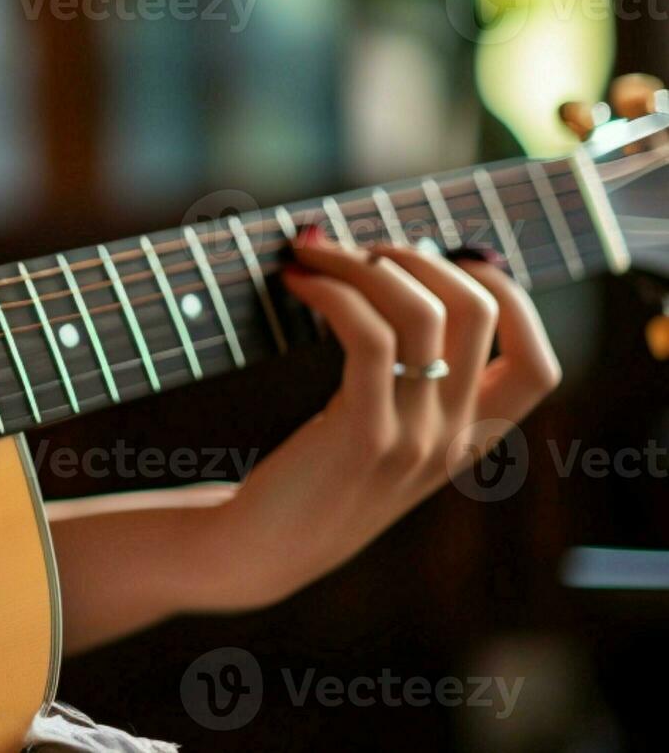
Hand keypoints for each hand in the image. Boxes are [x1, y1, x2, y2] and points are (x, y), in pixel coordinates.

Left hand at [190, 228, 560, 608]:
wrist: (259, 550)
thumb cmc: (308, 479)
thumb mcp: (379, 437)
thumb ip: (404, 382)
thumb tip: (393, 274)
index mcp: (470, 441)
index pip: (538, 367)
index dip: (511, 300)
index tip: (450, 264)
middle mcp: (452, 440)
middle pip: (480, 313)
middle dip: (421, 257)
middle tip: (362, 248)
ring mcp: (412, 438)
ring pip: (421, 312)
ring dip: (366, 263)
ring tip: (315, 254)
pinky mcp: (360, 433)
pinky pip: (368, 335)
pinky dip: (334, 292)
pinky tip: (297, 282)